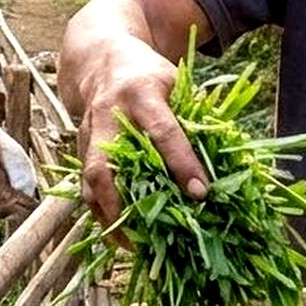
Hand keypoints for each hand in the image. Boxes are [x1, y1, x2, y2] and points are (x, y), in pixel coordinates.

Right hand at [76, 39, 208, 234]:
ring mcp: (88, 135)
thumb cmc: (149, 75)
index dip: (181, 165)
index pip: (162, 134)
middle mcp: (108, 116)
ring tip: (134, 245)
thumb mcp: (176, 83)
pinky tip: (121, 234)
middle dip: (125, 203)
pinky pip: (86, 186)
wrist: (101, 60)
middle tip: (150, 235)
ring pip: (90, 182)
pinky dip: (102, 213)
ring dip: (110, 217)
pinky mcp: (80, 149)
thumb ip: (193, 116)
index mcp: (140, 94)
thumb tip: (225, 160)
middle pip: (107, 166)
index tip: (200, 194)